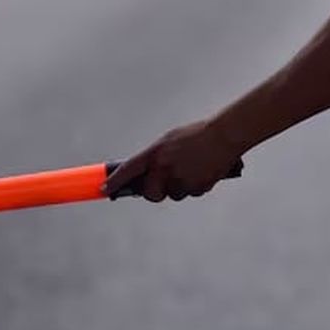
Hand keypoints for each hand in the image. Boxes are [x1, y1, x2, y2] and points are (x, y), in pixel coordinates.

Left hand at [103, 119, 245, 201]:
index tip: (105, 189)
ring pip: (174, 194)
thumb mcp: (171, 140)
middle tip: (162, 184)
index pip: (129, 170)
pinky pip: (192, 193)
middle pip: (151, 194)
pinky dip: (196, 185)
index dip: (115, 181)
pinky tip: (203, 170)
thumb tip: (146, 173)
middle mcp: (165, 168)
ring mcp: (181, 179)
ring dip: (179, 186)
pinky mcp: (197, 187)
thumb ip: (157, 156)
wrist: (225, 135)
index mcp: (156, 152)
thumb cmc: (198, 134)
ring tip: (192, 167)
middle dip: (155, 191)